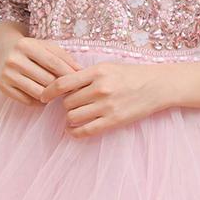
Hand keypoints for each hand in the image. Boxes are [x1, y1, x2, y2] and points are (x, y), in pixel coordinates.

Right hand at [0, 36, 82, 105]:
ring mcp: (6, 75)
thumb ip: (64, 57)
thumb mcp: (46, 47)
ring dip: (50, 95)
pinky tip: (42, 95)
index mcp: (26, 46)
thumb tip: (81, 71)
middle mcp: (14, 60)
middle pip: (47, 80)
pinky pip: (27, 101)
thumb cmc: (31, 49)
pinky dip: (38, 101)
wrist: (3, 51)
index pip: (53, 63)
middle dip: (60, 86)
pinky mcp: (2, 87)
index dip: (68, 73)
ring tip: (56, 92)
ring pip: (38, 92)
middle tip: (69, 89)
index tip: (79, 80)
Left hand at [40, 61, 169, 136]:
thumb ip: (85, 75)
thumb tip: (61, 85)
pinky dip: (75, 132)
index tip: (43, 96)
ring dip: (71, 117)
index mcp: (97, 72)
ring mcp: (107, 106)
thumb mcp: (107, 67)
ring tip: (76, 114)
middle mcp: (100, 89)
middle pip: (67, 102)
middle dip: (66, 104)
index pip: (62, 83)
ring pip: (73, 116)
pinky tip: (72, 130)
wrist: (156, 86)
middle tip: (72, 103)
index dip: (48, 91)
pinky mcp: (114, 121)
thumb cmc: (130, 75)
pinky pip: (86, 130)